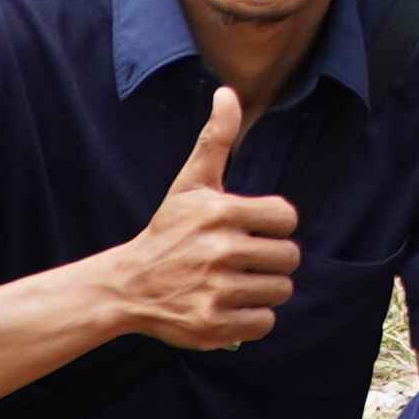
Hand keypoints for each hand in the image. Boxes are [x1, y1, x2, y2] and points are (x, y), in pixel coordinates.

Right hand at [99, 90, 301, 351]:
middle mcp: (220, 251)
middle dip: (272, 259)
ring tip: (239, 282)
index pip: (286, 218)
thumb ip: (216, 139)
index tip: (254, 229)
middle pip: (289, 258)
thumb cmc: (169, 230)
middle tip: (246, 259)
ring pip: (280, 291)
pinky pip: (265, 323)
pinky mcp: (213, 325)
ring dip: (265, 289)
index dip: (275, 224)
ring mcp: (216, 291)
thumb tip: (228, 92)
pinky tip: (232, 305)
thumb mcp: (191, 183)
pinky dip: (254, 318)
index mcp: (221, 213)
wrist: (129, 285)